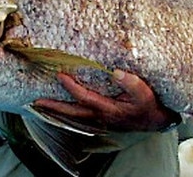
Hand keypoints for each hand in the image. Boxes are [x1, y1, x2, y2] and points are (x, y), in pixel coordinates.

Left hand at [34, 69, 178, 132]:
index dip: (71, 86)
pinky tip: (58, 107)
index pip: (85, 97)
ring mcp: (99, 119)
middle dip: (53, 106)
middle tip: (36, 101)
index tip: (60, 74)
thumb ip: (132, 83)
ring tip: (40, 104)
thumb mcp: (145, 93)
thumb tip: (116, 71)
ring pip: (73, 117)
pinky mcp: (100, 118)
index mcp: (109, 109)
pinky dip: (65, 112)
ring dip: (56, 110)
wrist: (156, 120)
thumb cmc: (150, 106)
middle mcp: (100, 116)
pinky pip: (78, 116)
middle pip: (72, 112)